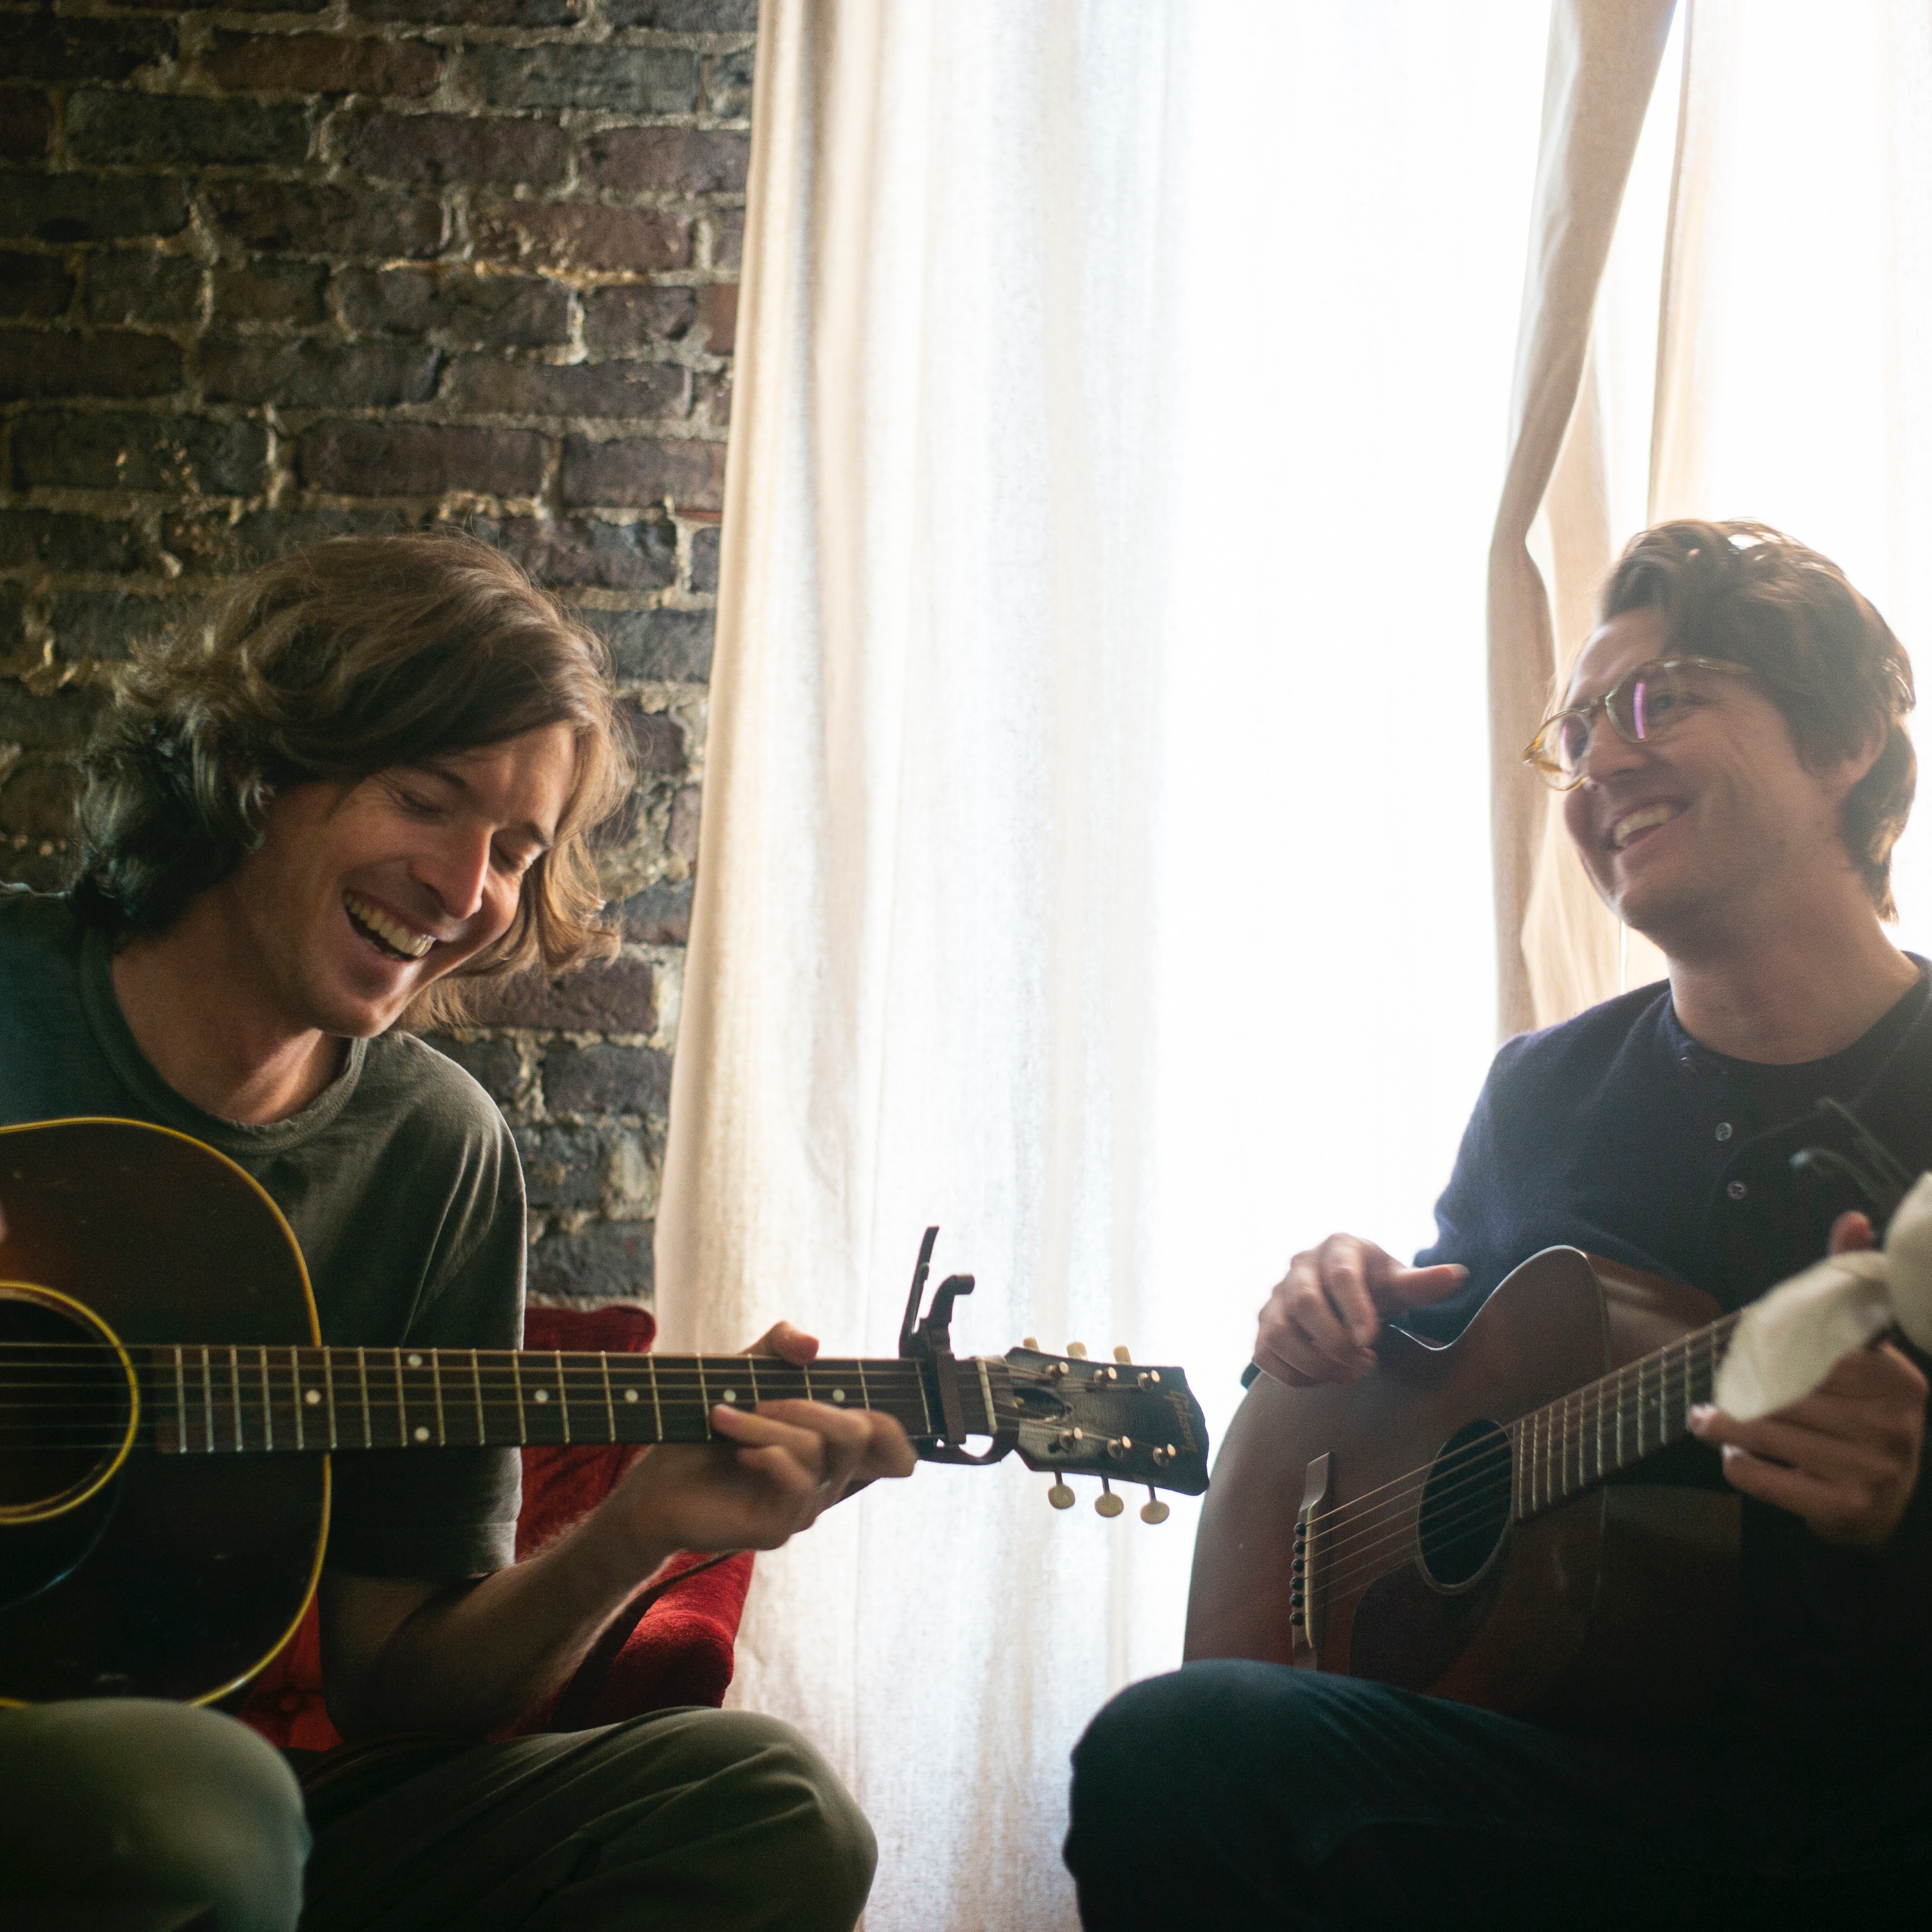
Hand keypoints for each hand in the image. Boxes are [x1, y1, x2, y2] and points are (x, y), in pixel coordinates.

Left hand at [590, 1318, 916, 1579]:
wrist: (654, 1481)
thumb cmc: (704, 1428)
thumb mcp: (742, 1372)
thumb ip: (778, 1348)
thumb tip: (813, 1346)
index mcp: (828, 1447)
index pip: (891, 1446)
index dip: (897, 1429)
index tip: (863, 1405)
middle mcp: (826, 1480)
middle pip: (862, 1434)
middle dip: (809, 1404)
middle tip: (759, 1398)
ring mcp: (805, 1507)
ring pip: (818, 1452)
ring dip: (766, 1424)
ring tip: (722, 1417)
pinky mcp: (778, 1528)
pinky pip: (797, 1484)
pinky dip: (766, 1454)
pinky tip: (737, 1451)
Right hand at [1254, 1234, 1467, 1386]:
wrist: (1344, 1292)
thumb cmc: (1375, 1285)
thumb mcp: (1398, 1281)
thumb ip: (1422, 1283)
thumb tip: (1457, 1275)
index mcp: (1337, 1247)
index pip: (1340, 1275)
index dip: (1355, 1310)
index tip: (1371, 1342)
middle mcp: (1299, 1267)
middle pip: (1303, 1303)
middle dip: (1334, 1341)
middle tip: (1365, 1364)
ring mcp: (1276, 1297)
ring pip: (1279, 1333)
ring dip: (1313, 1362)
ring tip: (1347, 1374)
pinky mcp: (1264, 1325)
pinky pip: (1264, 1354)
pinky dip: (1293, 1375)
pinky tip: (1324, 1378)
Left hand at [1690, 1211, 1928, 1546]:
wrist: (1881, 1507)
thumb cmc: (1857, 1417)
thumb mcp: (1860, 1356)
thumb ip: (1847, 1291)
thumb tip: (1851, 1219)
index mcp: (1899, 1382)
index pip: (1814, 1351)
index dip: (1765, 1349)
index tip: (1740, 1349)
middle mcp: (1895, 1426)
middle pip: (1784, 1391)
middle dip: (1735, 1388)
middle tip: (1709, 1389)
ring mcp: (1873, 1470)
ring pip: (1765, 1430)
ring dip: (1722, 1425)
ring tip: (1706, 1420)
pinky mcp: (1843, 1508)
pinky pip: (1758, 1475)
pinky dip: (1735, 1462)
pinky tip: (1735, 1455)